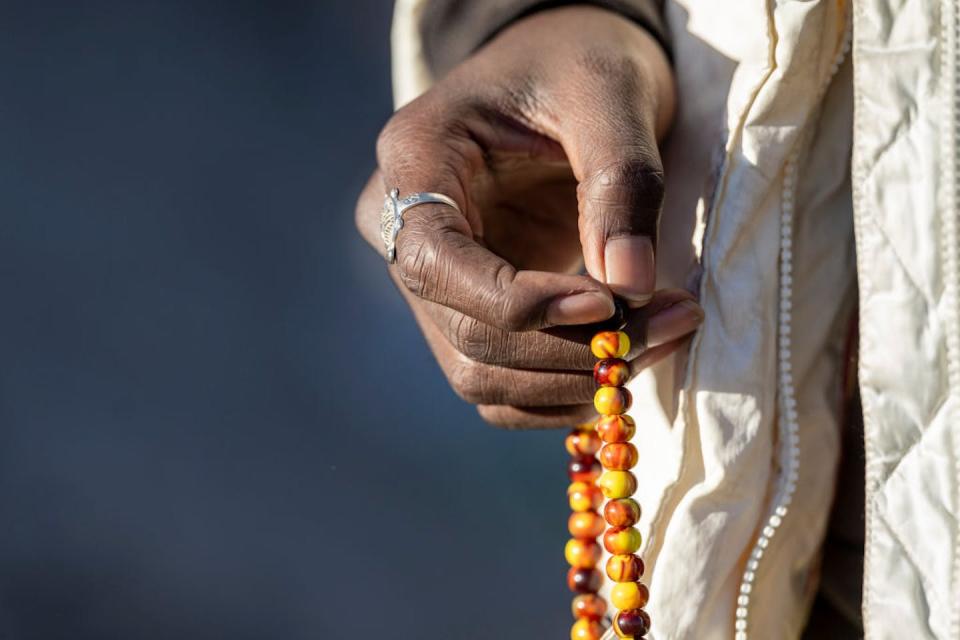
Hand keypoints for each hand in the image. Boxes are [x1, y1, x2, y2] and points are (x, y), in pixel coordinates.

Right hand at [357, 7, 700, 427]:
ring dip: (572, 382)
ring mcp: (435, 281)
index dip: (521, 302)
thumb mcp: (607, 93)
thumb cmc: (578, 62)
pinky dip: (560, 392)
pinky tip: (623, 366)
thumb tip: (630, 290)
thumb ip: (620, 183)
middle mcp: (404, 231)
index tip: (610, 304)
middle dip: (570, 350)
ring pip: (481, 374)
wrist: (562, 71)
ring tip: (663, 338)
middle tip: (673, 322)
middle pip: (467, 333)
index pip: (439, 264)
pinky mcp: (472, 310)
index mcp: (412, 161)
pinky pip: (501, 383)